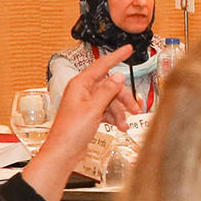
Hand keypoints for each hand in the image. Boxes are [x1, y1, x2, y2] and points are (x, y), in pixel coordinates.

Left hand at [19, 54, 130, 200]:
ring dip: (120, 112)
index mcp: (80, 85)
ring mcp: (86, 103)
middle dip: (123, 98)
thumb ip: (107, 91)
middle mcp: (83, 91)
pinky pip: (107, 110)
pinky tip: (118, 127)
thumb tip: (118, 76)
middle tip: (135, 109)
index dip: (116, 57)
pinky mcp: (89, 114)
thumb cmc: (72, 131)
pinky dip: (114, 117)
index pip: (101, 65)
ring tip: (124, 125)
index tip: (128, 49)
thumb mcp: (94, 109)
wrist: (64, 152)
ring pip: (110, 100)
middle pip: (110, 86)